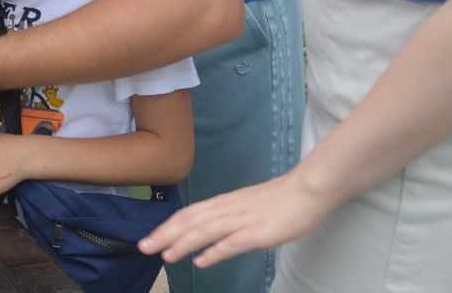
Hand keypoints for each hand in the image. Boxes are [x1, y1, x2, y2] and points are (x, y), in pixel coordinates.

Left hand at [138, 171, 330, 268]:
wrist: (307, 190)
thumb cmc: (279, 200)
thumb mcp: (246, 206)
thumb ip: (227, 218)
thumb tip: (209, 234)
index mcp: (223, 203)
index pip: (188, 214)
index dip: (167, 226)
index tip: (150, 238)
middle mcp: (227, 209)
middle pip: (190, 221)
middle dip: (165, 234)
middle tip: (144, 247)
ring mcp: (242, 220)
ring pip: (205, 231)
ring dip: (182, 243)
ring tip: (165, 256)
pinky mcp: (258, 232)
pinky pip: (232, 243)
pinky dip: (214, 252)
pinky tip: (201, 262)